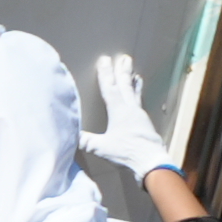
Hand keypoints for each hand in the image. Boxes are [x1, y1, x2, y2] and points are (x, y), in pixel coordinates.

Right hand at [77, 46, 176, 181]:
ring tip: (135, 73)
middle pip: (126, 86)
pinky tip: (138, 98)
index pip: (110, 88)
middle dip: (123, 71)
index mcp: (119, 111)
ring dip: (133, 82)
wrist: (152, 163)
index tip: (104, 60)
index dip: (106, 73)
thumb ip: (85, 141)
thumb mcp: (101, 148)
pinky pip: (140, 103)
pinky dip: (138, 95)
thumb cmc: (127, 153)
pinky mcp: (146, 124)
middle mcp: (131, 109)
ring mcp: (140, 116)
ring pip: (136, 93)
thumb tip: (69, 135)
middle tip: (125, 58)